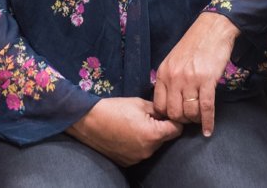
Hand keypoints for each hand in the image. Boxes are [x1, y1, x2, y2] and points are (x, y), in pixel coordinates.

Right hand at [65, 98, 182, 165]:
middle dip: (161, 128)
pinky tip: (128, 134)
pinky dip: (139, 144)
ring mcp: (138, 159)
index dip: (175, 120)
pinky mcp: (128, 162)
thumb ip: (158, 110)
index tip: (169, 114)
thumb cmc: (115, 108)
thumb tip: (168, 113)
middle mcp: (148, 150)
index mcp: (153, 134)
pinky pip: (141, 152)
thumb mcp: (140, 103)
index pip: (177, 130)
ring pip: (153, 146)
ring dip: (150, 137)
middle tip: (149, 117)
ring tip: (135, 125)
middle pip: (165, 139)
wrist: (89, 121)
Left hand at [153, 12, 239, 135]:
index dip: (167, 116)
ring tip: (200, 119)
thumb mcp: (173, 60)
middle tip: (190, 119)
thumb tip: (168, 100)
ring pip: (189, 113)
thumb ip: (168, 79)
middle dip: (182, 120)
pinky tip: (209, 130)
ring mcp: (190, 79)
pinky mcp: (207, 80)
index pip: (159, 105)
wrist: (212, 29)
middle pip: (173, 112)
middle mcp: (174, 77)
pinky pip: (206, 108)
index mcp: (164, 73)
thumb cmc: (194, 44)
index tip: (175, 117)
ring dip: (195, 120)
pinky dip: (208, 122)